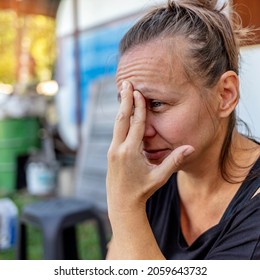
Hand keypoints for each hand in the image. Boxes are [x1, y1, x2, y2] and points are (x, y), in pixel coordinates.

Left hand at [106, 80, 193, 214]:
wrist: (122, 203)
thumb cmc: (142, 191)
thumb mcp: (159, 177)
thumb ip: (174, 161)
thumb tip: (190, 148)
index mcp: (130, 152)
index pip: (136, 124)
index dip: (138, 107)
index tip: (139, 91)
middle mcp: (118, 149)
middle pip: (122, 118)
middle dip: (125, 99)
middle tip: (126, 82)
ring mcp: (112, 151)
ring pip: (117, 124)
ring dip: (121, 107)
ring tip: (123, 92)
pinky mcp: (111, 153)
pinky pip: (116, 131)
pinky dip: (120, 119)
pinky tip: (123, 112)